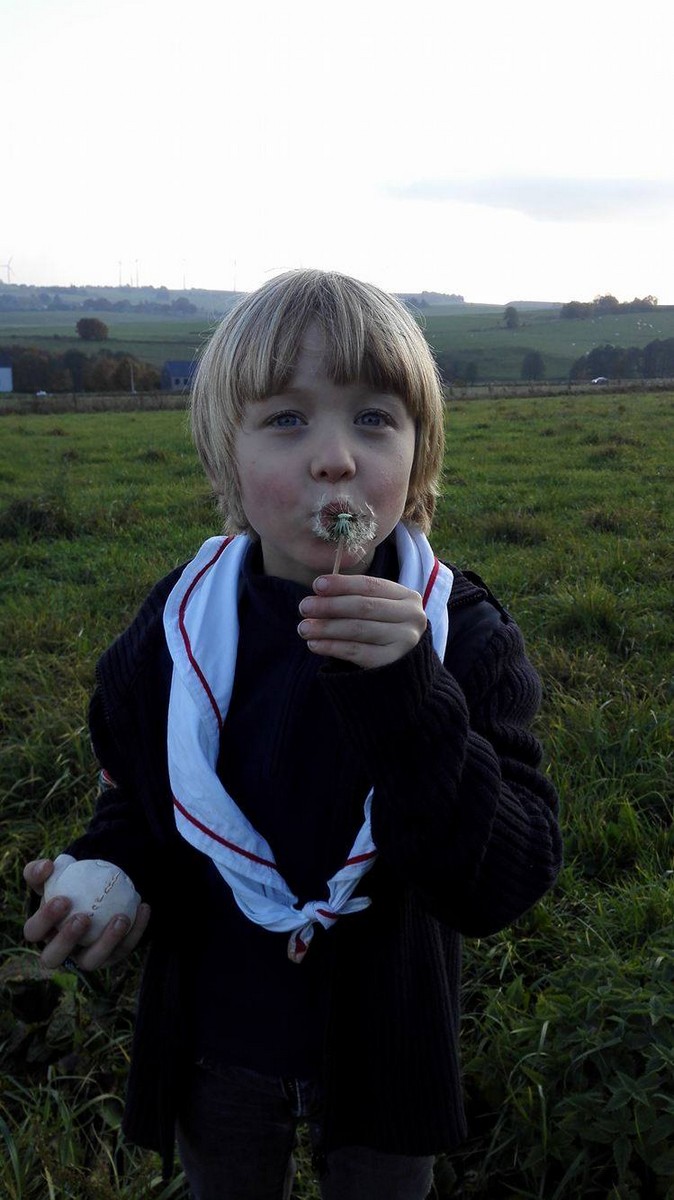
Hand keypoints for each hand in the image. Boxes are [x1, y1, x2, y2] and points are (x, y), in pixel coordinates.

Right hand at [23, 858, 150, 970]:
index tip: (64, 899)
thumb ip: (41, 870)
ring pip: (91, 961)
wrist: (98, 892)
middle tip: (83, 918)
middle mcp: (60, 951)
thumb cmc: (70, 884)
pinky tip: (143, 908)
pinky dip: (135, 930)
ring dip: (106, 942)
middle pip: (53, 957)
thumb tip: (46, 866)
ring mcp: (85, 957)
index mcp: (42, 931)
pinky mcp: (110, 958)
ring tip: (121, 919)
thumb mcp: (54, 875)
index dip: (45, 919)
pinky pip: (124, 948)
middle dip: (67, 940)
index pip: (33, 932)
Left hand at [297, 573, 426, 668]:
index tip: (316, 585)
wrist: (403, 673)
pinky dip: (332, 646)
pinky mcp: (393, 663)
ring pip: (357, 629)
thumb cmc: (383, 632)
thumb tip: (319, 589)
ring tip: (304, 628)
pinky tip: (314, 644)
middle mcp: (412, 617)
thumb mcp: (377, 611)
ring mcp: (405, 641)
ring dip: (326, 627)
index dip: (342, 584)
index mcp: (408, 597)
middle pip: (363, 607)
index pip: (370, 585)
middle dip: (329, 605)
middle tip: (304, 607)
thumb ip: (354, 598)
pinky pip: (356, 651)